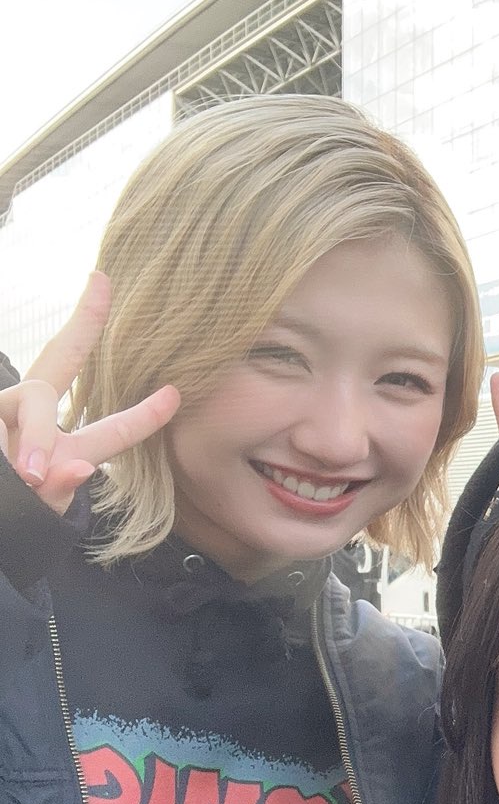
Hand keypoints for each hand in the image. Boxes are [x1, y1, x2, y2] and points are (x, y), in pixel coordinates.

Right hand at [0, 273, 179, 514]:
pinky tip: (16, 470)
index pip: (112, 432)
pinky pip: (1, 420)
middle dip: (84, 321)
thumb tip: (74, 469)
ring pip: (35, 396)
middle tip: (101, 281)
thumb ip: (58, 495)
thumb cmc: (8, 521)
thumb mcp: (37, 515)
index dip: (144, 416)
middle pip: (60, 360)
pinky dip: (9, 449)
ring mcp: (3, 412)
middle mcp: (35, 422)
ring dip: (38, 436)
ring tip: (29, 475)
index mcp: (65, 450)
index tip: (175, 394)